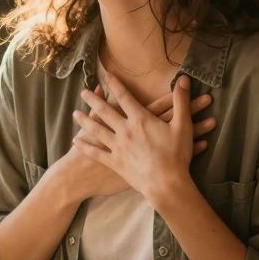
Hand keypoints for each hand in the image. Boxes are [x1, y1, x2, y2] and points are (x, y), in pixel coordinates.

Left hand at [73, 74, 200, 202]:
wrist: (167, 183)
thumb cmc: (177, 155)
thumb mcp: (183, 125)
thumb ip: (181, 101)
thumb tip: (183, 78)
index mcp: (140, 119)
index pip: (125, 97)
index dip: (115, 85)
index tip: (105, 75)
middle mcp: (125, 130)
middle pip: (105, 111)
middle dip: (93, 100)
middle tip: (82, 92)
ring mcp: (118, 147)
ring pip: (97, 130)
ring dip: (85, 121)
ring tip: (75, 114)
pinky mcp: (115, 163)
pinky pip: (96, 153)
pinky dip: (85, 147)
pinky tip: (76, 141)